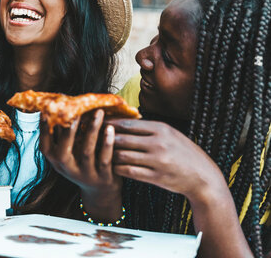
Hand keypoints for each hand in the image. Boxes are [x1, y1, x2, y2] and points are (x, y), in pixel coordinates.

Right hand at [40, 110, 121, 205]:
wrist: (100, 190)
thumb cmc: (81, 163)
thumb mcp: (68, 153)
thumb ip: (63, 135)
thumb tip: (58, 108)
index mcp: (56, 161)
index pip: (44, 147)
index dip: (43, 131)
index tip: (45, 112)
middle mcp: (68, 169)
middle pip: (63, 152)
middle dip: (68, 131)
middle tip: (75, 111)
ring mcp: (85, 174)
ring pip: (87, 152)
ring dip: (92, 131)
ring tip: (98, 112)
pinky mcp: (103, 177)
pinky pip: (105, 159)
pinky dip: (107, 143)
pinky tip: (110, 129)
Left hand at [109, 119, 223, 200]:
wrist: (203, 176)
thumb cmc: (183, 152)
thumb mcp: (170, 133)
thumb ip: (149, 128)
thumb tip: (123, 120)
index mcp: (160, 128)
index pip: (128, 124)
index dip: (110, 124)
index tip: (98, 124)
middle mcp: (158, 143)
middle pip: (121, 139)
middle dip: (105, 140)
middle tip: (93, 140)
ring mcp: (157, 160)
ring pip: (122, 155)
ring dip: (109, 155)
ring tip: (102, 154)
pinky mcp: (155, 177)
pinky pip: (129, 171)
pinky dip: (118, 168)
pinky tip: (113, 167)